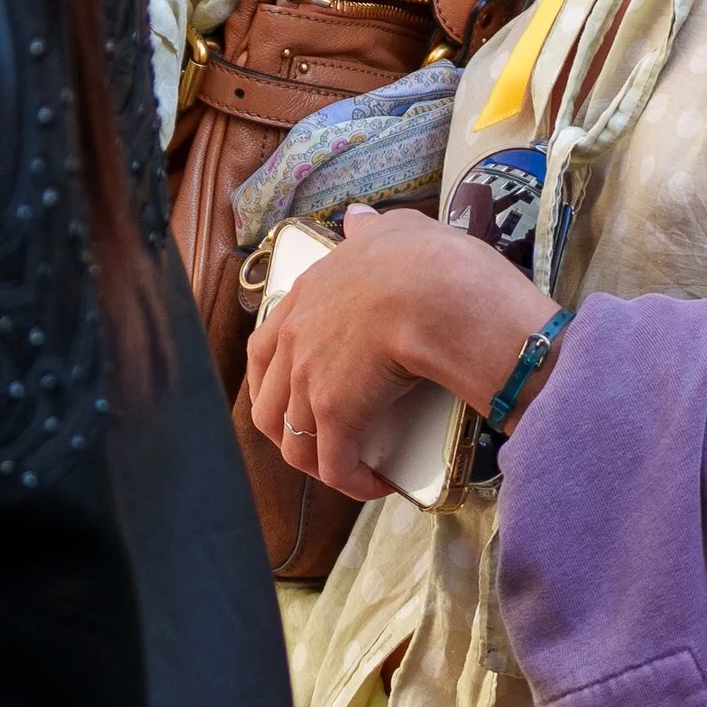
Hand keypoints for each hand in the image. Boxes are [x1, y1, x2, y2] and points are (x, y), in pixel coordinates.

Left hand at [244, 205, 556, 497]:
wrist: (437, 290)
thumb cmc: (425, 259)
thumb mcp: (395, 230)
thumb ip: (371, 230)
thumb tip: (358, 219)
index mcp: (306, 296)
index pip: (268, 346)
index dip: (281, 377)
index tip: (303, 393)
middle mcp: (295, 338)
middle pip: (268, 401)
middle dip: (292, 429)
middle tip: (326, 440)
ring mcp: (308, 378)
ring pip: (294, 440)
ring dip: (321, 461)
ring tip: (351, 469)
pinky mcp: (334, 414)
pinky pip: (334, 465)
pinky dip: (352, 482)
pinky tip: (375, 486)